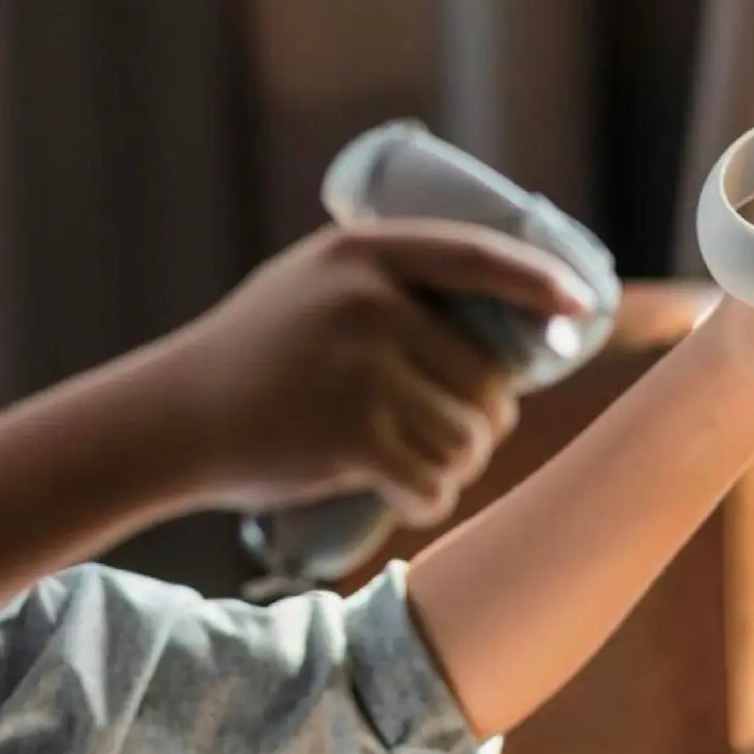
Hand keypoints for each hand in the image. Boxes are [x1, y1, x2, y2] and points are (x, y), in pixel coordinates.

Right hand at [157, 221, 594, 526]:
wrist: (174, 417)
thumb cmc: (252, 356)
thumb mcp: (311, 286)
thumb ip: (386, 284)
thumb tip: (510, 302)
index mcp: (363, 254)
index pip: (479, 257)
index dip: (541, 284)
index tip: (579, 310)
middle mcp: (367, 303)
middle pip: (487, 377)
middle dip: (482, 420)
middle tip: (449, 435)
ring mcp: (359, 369)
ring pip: (468, 437)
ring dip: (457, 464)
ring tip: (417, 462)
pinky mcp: (350, 436)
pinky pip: (433, 481)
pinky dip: (429, 499)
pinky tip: (407, 495)